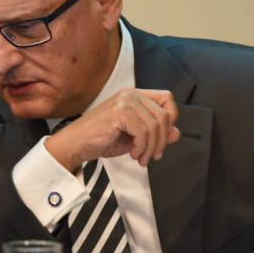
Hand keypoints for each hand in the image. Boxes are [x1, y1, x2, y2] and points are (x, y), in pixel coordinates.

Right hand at [46, 88, 180, 172]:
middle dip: (162, 140)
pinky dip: (141, 147)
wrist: (76, 144)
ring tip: (141, 158)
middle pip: (164, 114)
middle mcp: (130, 94)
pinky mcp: (119, 112)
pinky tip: (132, 154)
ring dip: (151, 147)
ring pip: (155, 125)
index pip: (167, 99)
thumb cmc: (100, 139)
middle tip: (152, 155)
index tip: (162, 138)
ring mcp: (124, 101)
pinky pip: (144, 132)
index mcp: (134, 95)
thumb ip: (155, 133)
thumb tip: (176, 132)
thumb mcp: (134, 137)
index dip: (171, 118)